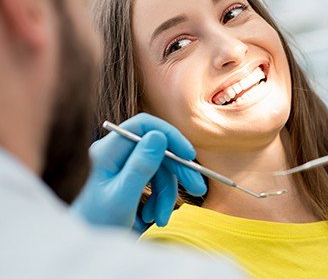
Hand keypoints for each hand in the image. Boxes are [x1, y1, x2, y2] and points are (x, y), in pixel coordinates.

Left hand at [71, 113, 206, 232]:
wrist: (85, 244)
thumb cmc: (97, 225)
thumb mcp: (122, 198)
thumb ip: (140, 166)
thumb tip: (159, 135)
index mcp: (108, 151)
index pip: (144, 126)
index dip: (170, 135)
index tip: (189, 155)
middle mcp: (114, 153)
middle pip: (156, 149)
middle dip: (177, 171)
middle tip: (198, 189)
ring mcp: (121, 165)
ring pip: (159, 168)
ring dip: (166, 194)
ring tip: (160, 219)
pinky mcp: (128, 178)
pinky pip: (154, 181)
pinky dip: (159, 199)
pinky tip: (152, 218)